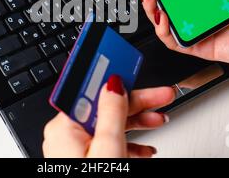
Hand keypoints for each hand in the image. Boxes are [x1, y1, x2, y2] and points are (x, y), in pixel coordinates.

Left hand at [43, 75, 174, 157]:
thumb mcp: (108, 149)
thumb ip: (111, 113)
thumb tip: (113, 83)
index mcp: (64, 127)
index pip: (94, 91)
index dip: (116, 77)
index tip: (132, 66)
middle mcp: (66, 136)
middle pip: (106, 107)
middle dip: (138, 102)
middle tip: (164, 96)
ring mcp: (76, 151)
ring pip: (111, 126)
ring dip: (138, 122)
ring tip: (161, 120)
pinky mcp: (87, 161)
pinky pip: (110, 144)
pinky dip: (130, 144)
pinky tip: (146, 147)